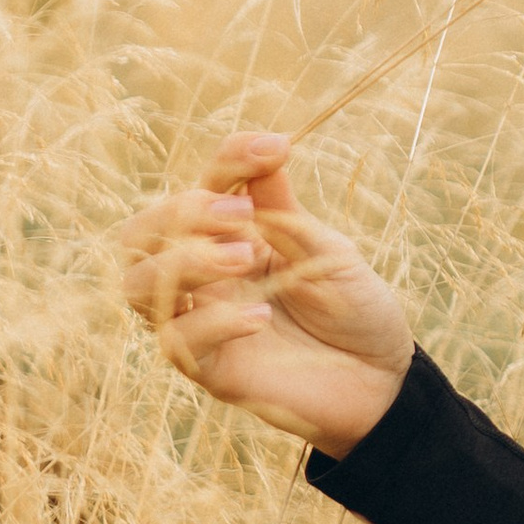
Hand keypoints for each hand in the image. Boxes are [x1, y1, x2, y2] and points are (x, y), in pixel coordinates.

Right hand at [118, 131, 412, 454]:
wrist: (382, 378)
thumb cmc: (353, 307)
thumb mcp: (325, 249)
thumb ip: (285, 209)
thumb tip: (268, 145)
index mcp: (229, 235)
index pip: (203, 186)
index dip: (229, 160)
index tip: (274, 148)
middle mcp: (202, 276)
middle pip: (141, 234)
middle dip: (180, 212)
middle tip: (242, 216)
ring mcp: (200, 321)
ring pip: (140, 286)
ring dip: (183, 262)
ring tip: (244, 258)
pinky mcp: (210, 370)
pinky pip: (179, 342)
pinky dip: (213, 322)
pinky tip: (259, 316)